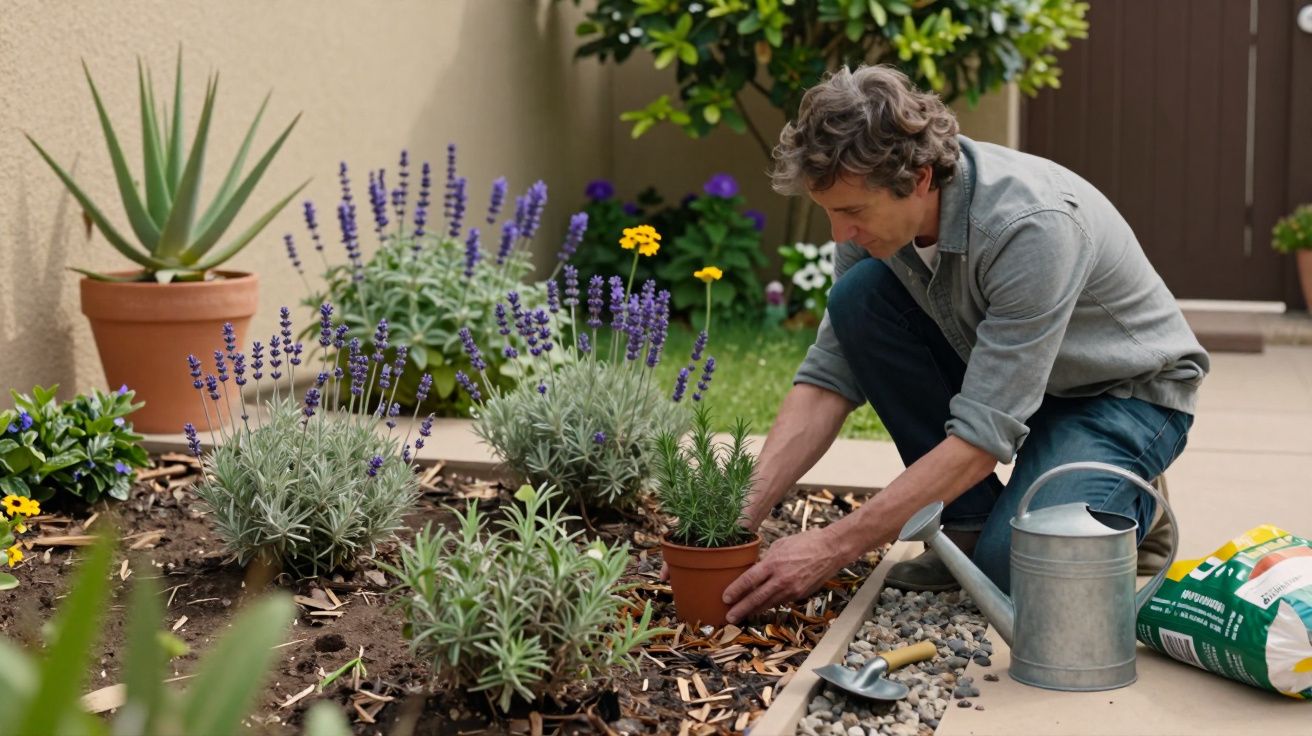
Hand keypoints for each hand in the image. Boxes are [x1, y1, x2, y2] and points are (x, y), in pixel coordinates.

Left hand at [721, 526, 852, 624]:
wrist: (831, 550)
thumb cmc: (805, 542)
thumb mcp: (780, 545)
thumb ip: (766, 560)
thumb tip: (755, 570)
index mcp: (774, 563)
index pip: (749, 580)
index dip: (736, 590)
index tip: (725, 598)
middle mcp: (782, 580)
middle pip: (757, 598)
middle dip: (741, 609)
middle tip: (729, 617)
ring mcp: (792, 590)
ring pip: (769, 604)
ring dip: (755, 610)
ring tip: (742, 616)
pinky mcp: (800, 595)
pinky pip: (781, 601)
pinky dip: (770, 604)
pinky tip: (762, 608)